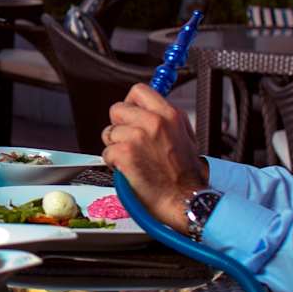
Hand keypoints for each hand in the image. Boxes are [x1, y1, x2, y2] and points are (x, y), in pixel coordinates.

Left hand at [100, 84, 208, 229]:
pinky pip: (106, 152)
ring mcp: (138, 136)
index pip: (139, 91)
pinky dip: (113, 163)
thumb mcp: (184, 136)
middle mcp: (154, 122)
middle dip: (118, 126)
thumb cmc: (185, 175)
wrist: (186, 200)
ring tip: (131, 159)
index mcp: (169, 115)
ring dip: (115, 147)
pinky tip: (127, 170)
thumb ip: (164, 120)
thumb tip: (145, 109)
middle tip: (127, 141)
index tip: (130, 115)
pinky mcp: (126, 153)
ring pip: (109, 132)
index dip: (130, 103)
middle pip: (117, 109)